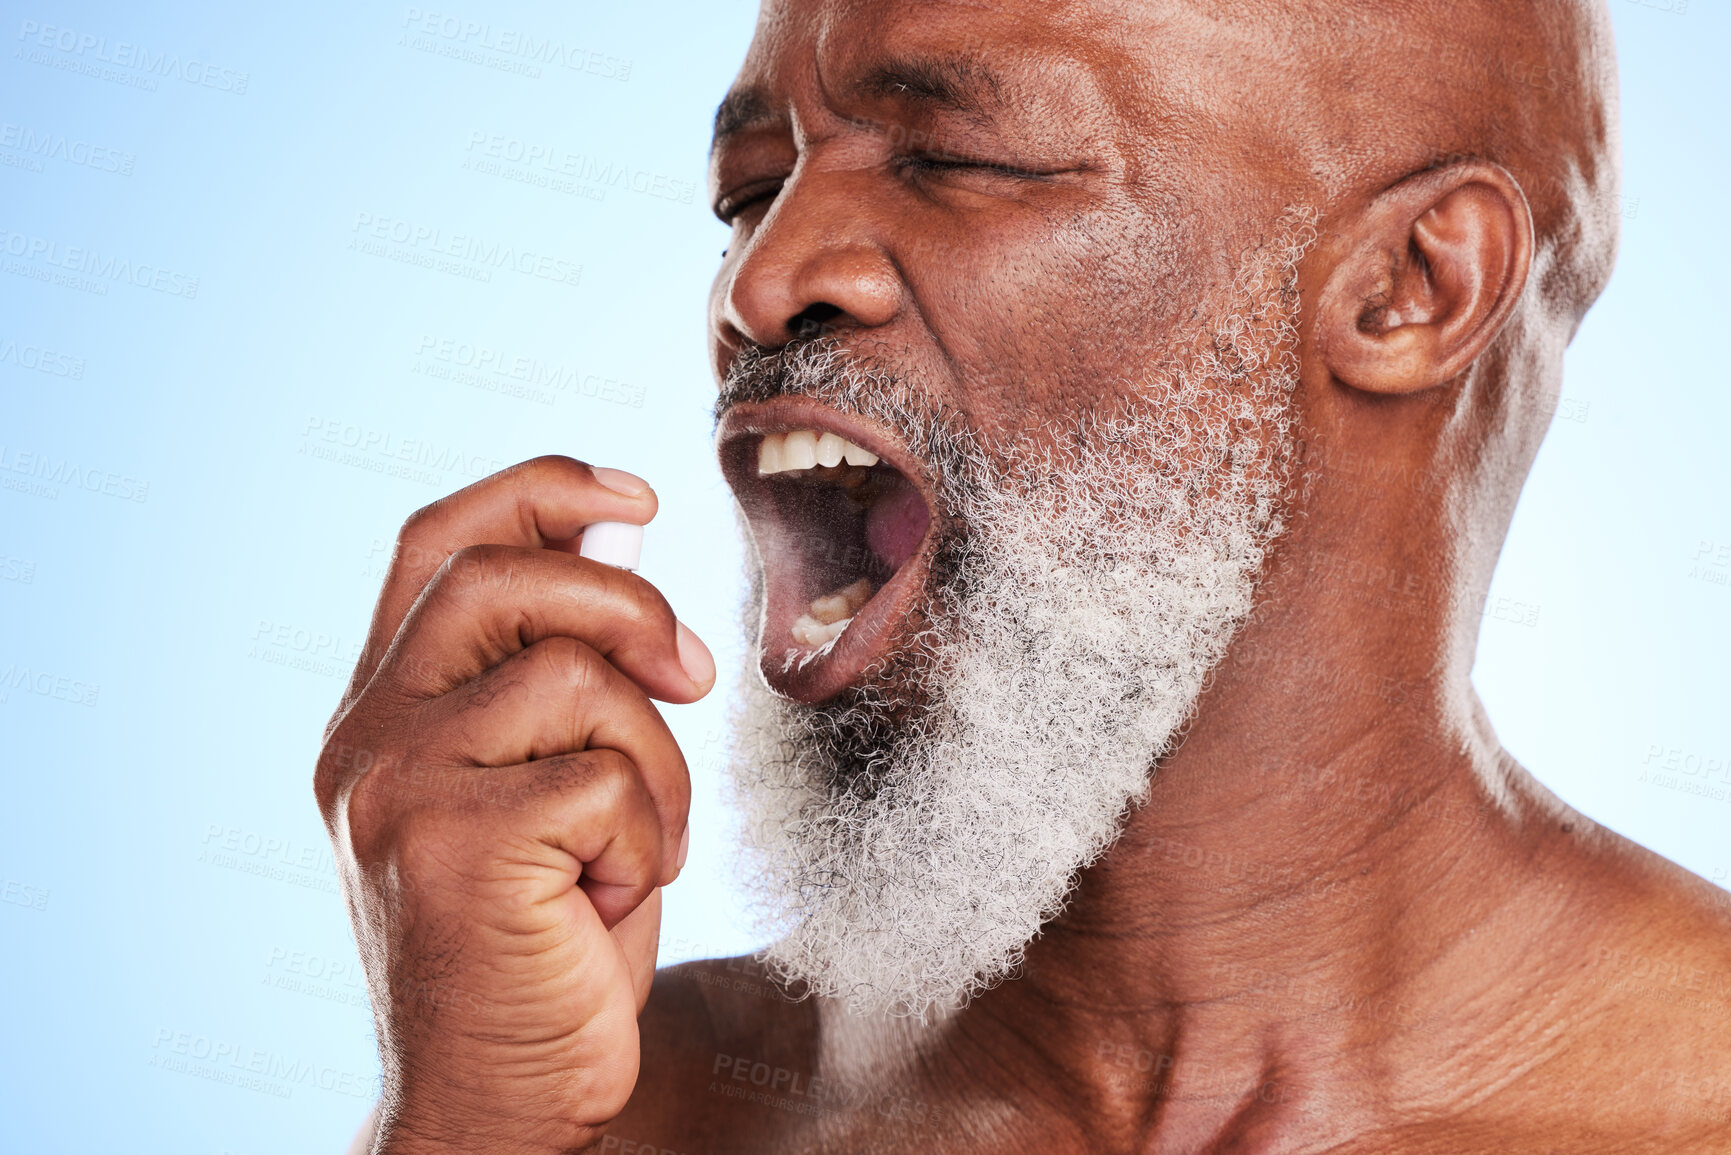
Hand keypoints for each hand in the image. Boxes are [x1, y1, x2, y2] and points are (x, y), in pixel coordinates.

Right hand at [313, 456, 714, 1153]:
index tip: (638, 499)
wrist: (496, 1098)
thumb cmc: (540, 940)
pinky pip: (607, 779)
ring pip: (578, 678)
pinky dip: (649, 834)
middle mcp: (367, 739)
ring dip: (655, 762)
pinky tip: (609, 899)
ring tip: (636, 848)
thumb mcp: (548, 785)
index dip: (539, 492)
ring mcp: (396, 789)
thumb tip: (623, 532)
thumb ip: (562, 669)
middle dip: (629, 607)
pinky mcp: (452, 846)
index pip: (437, 545)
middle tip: (693, 675)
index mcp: (383, 711)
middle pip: (501, 577)